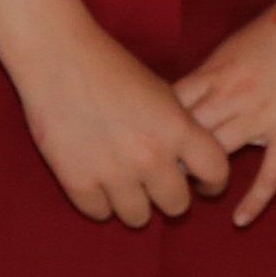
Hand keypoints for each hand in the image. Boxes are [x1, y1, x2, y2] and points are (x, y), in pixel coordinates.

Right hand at [9, 17, 231, 225]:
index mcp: (177, 128)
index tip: (202, 183)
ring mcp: (114, 174)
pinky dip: (101, 202)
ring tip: (125, 184)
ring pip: (139, 218)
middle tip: (157, 184)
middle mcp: (151, 157)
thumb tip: (186, 163)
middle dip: (170, 196)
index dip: (213, 181)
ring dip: (135, 204)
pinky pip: (101, 214)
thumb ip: (176, 129)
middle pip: (177, 205)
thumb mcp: (160, 93)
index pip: (216, 172)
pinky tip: (98, 181)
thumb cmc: (111, 67)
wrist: (59, 58)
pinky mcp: (79, 183)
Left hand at [173, 0, 275, 225]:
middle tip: (167, 175)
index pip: (170, 110)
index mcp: (215, 73)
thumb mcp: (234, 44)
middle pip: (188, 138)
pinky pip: (270, 174)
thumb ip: (211, 74)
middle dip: (173, 158)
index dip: (157, 131)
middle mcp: (232, 98)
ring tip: (199, 189)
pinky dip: (254, 200)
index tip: (151, 144)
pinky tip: (240, 220)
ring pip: (220, 157)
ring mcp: (262, 118)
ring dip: (205, 177)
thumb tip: (187, 100)